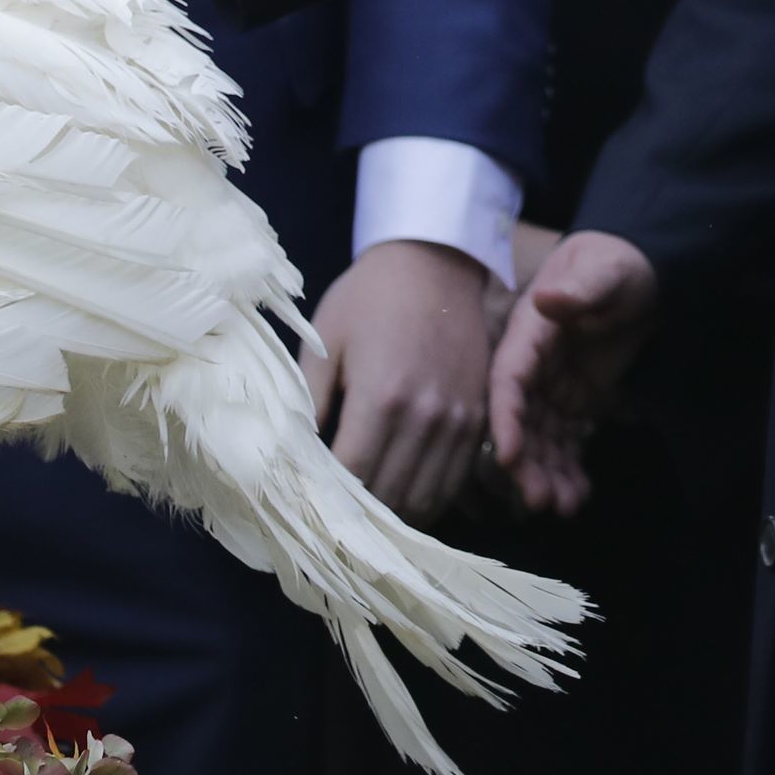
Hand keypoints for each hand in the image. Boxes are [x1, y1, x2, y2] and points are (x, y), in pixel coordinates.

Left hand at [302, 240, 496, 523]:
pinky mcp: (480, 416)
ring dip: (394, 513)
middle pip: (391, 498)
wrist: (435, 260)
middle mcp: (426, 417)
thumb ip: (309, 402)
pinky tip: (403, 489)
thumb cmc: (369, 296)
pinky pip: (455, 480)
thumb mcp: (325, 341)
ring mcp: (459, 420)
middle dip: (358, 514)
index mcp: (381, 398)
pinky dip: (428, 496)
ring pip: (426, 499)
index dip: (328, 499)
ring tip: (366, 509)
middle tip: (334, 512)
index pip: (353, 479)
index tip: (308, 502)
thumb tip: (294, 457)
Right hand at [486, 230, 660, 515]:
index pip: (508, 378)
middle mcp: (535, 364)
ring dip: (548, 473)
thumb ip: (580, 287)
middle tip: (540, 500)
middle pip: (520, 419)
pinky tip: (581, 495)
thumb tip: (546, 299)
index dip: (505, 418)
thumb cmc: (622, 264)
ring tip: (566, 507)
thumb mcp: (606, 270)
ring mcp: (554, 385)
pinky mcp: (576, 400)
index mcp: (531, 331)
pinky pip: (567, 439)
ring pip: (541, 437)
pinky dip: (571, 467)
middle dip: (527, 462)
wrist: (650, 272)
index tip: (506, 456)